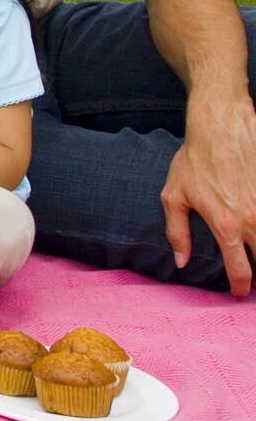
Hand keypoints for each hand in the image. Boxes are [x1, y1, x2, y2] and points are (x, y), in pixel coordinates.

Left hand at [163, 95, 255, 295]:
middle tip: (255, 282)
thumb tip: (181, 261)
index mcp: (226, 225)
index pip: (241, 269)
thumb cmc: (194, 160)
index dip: (241, 286)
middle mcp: (252, 219)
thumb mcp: (174, 196)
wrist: (221, 128)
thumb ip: (177, 232)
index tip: (239, 293)